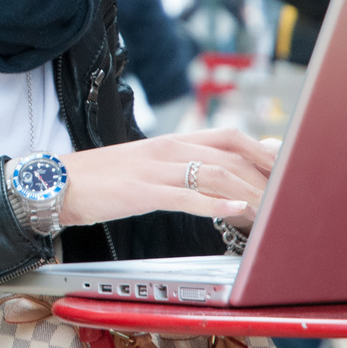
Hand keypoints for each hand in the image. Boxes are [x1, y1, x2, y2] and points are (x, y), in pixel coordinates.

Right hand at [46, 127, 276, 227]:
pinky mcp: (142, 191)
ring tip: (269, 209)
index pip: (229, 136)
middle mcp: (168, 149)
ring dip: (247, 191)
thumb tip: (218, 178)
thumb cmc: (104, 180)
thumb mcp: (148, 167)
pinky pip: (185, 196)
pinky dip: (214, 204)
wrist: (60, 183)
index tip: (285, 168)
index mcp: (172, 142)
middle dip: (262, 174)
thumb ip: (183, 168)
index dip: (261, 150)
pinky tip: (234, 211)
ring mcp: (155, 169)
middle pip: (229, 154)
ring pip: (214, 174)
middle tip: (286, 194)